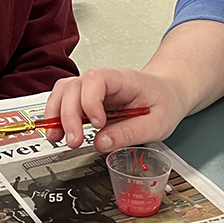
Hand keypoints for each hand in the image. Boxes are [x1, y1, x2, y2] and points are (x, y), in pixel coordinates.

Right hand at [43, 66, 191, 152]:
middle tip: (75, 141)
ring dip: (56, 114)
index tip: (97, 124)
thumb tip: (101, 143)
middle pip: (74, 87)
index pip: (97, 80)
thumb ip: (130, 133)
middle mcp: (103, 79)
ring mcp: (92, 87)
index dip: (91, 101)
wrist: (167, 93)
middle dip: (69, 116)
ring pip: (63, 91)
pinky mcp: (86, 98)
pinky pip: (64, 100)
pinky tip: (57, 132)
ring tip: (58, 137)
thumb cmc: (164, 101)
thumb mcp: (157, 123)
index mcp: (123, 79)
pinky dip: (56, 115)